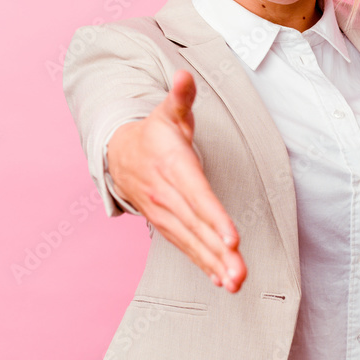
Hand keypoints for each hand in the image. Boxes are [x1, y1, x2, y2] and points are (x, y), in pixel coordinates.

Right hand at [106, 69, 246, 292]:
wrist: (119, 153)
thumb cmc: (154, 132)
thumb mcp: (168, 111)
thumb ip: (182, 97)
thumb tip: (185, 76)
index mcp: (173, 166)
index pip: (196, 194)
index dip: (213, 217)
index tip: (231, 238)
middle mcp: (167, 195)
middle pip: (196, 226)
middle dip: (218, 251)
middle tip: (240, 273)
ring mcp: (165, 213)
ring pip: (192, 242)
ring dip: (214, 264)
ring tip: (235, 283)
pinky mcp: (166, 224)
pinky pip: (186, 247)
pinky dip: (203, 264)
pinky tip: (221, 280)